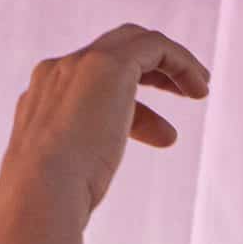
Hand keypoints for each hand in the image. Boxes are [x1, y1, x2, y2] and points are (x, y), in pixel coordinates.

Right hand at [2, 24, 208, 217]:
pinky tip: (201, 89)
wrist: (41, 193)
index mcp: (42, 98)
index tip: (163, 137)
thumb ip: (78, 165)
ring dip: (171, 64)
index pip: (92, 85)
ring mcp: (80, 64)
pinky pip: (155, 46)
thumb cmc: (53, 201)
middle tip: (184, 92)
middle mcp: (58, 72)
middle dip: (151, 70)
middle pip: (112, 51)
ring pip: (135, 42)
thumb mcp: (68, 177)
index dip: (133, 106)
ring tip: (201, 89)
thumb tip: (85, 181)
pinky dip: (181, 62)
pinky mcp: (109, 65)